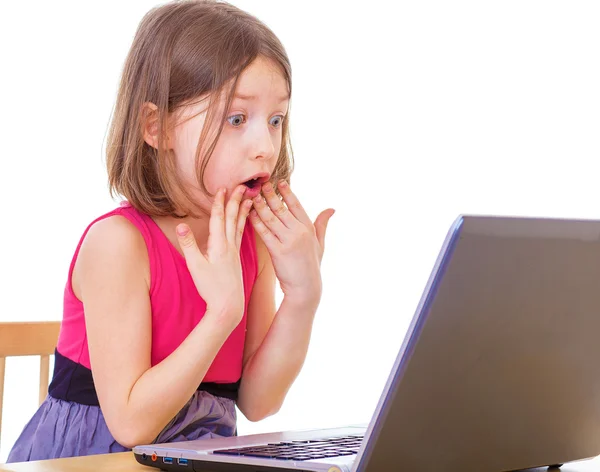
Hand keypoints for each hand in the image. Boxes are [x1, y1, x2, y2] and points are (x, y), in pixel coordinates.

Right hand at [175, 185, 252, 326]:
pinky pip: (241, 236)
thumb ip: (189, 245)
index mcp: (219, 246)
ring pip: (240, 226)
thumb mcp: (195, 266)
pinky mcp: (237, 259)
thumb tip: (181, 225)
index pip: (219, 219)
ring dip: (244, 211)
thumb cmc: (210, 288)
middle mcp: (230, 246)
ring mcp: (235, 253)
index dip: (219, 202)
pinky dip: (244, 225)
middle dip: (235, 201)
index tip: (222, 187)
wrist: (229, 306)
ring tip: (250, 199)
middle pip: (233, 219)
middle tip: (241, 186)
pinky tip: (246, 222)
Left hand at [249, 180, 333, 302]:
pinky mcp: (277, 251)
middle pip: (281, 208)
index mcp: (308, 228)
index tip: (279, 182)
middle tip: (261, 185)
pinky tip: (249, 214)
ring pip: (271, 218)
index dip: (287, 192)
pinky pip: (264, 232)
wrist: (305, 288)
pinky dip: (256, 221)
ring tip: (252, 196)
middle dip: (270, 195)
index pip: (296, 205)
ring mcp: (288, 241)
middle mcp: (299, 232)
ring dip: (260, 205)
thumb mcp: (320, 243)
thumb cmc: (311, 266)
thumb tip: (331, 209)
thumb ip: (322, 224)